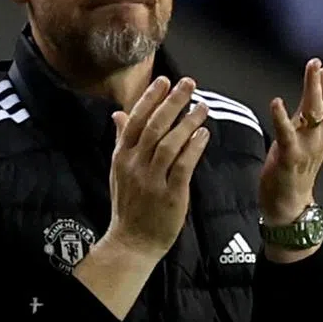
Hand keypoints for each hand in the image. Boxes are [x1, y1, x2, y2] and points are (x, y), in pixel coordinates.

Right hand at [106, 76, 210, 260]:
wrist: (132, 241)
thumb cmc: (129, 203)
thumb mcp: (118, 170)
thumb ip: (122, 140)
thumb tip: (118, 114)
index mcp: (122, 156)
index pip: (135, 120)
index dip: (150, 98)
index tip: (165, 80)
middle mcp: (135, 165)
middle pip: (154, 126)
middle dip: (172, 101)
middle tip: (189, 83)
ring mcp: (151, 180)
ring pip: (169, 143)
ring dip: (187, 122)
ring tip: (202, 107)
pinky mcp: (169, 195)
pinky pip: (182, 166)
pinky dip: (193, 148)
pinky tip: (204, 134)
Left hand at [259, 34, 322, 229]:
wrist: (290, 203)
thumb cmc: (299, 160)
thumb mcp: (310, 125)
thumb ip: (319, 98)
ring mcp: (308, 143)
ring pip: (314, 110)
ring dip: (314, 86)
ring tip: (313, 63)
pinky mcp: (290, 157)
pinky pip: (287, 135)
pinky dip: (282, 118)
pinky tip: (276, 101)